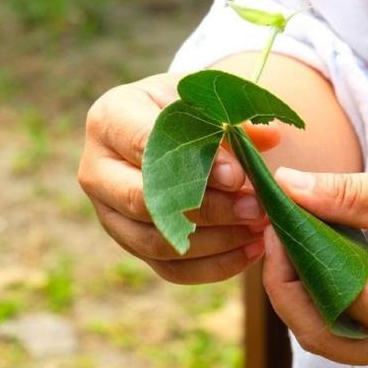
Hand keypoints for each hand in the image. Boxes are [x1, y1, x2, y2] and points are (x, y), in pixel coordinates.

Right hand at [78, 72, 280, 283]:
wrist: (172, 127)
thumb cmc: (191, 107)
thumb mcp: (210, 99)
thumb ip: (238, 116)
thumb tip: (270, 135)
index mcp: (111, 119)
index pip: (145, 146)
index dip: (193, 164)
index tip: (238, 176)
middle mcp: (97, 169)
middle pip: (144, 201)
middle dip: (207, 209)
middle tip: (255, 208)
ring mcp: (108, 211)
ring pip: (156, 242)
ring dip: (215, 241)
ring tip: (259, 228)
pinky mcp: (130, 242)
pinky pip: (169, 268)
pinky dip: (213, 266)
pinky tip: (252, 251)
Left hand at [262, 163, 367, 367]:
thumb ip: (351, 195)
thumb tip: (287, 188)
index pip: (331, 298)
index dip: (294, 258)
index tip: (277, 213)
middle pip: (321, 333)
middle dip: (289, 283)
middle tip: (277, 228)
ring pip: (333, 335)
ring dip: (307, 289)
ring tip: (295, 235)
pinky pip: (356, 326)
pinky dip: (332, 292)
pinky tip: (325, 250)